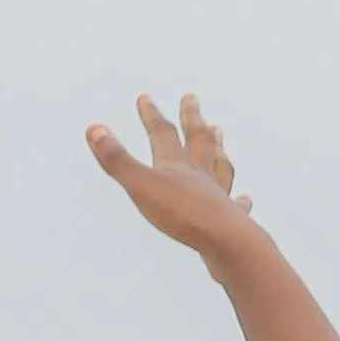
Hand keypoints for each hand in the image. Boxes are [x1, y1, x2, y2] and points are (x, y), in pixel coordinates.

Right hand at [86, 92, 259, 279]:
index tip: (145, 98)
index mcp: (177, 166)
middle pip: (198, 140)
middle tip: (191, 100)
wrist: (227, 243)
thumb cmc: (185, 215)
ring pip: (219, 166)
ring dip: (217, 148)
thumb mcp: (141, 186)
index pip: (162, 133)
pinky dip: (240, 201)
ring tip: (219, 134)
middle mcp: (201, 175)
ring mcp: (219, 196)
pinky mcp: (232, 221)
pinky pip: (237, 206)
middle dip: (191, 118)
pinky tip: (245, 199)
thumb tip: (94, 129)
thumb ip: (117, 160)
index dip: (151, 115)